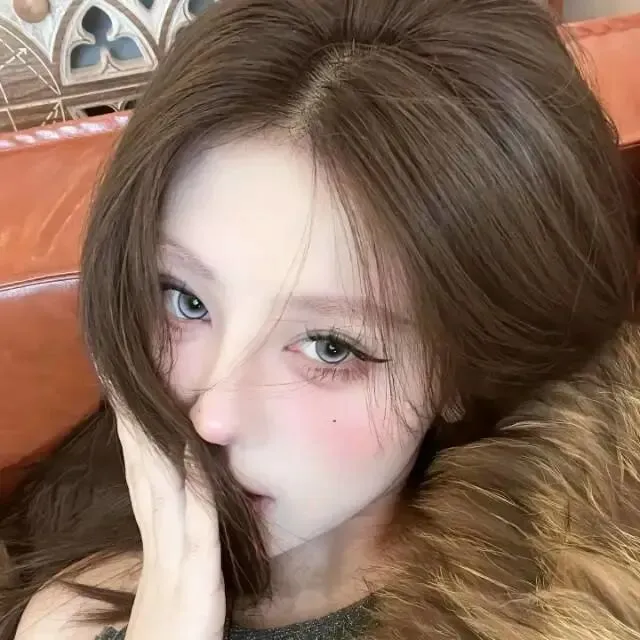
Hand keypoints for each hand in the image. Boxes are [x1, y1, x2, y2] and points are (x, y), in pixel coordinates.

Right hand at [116, 408, 225, 639]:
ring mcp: (174, 558)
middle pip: (145, 475)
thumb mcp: (172, 571)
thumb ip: (175, 534)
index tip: (127, 400)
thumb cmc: (177, 621)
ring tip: (145, 404)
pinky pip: (197, 525)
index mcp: (157, 537)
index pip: (143, 477)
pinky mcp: (195, 579)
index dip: (135, 439)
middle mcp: (160, 540)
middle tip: (125, 386)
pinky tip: (192, 454)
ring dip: (154, 445)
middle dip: (135, 430)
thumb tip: (182, 497)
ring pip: (162, 490)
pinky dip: (194, 486)